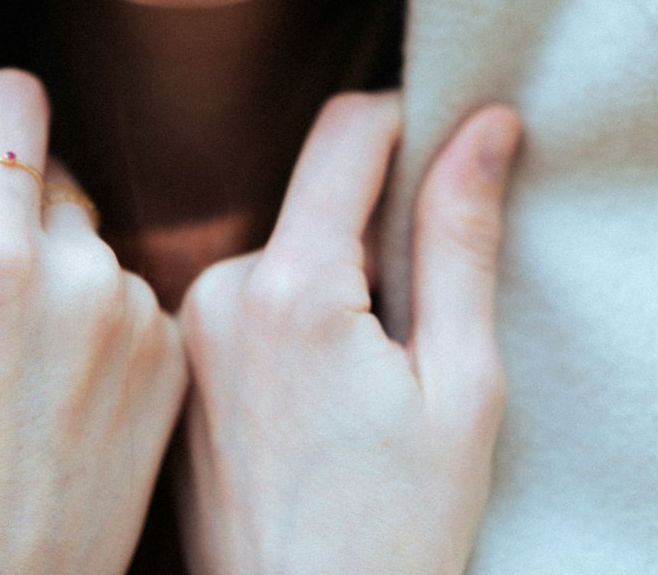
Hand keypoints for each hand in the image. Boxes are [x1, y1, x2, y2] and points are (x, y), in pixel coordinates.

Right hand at [0, 43, 186, 574]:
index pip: (13, 94)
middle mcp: (83, 269)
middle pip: (52, 170)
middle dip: (13, 210)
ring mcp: (141, 312)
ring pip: (92, 232)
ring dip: (61, 266)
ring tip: (22, 362)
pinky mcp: (178, 351)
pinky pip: (132, 287)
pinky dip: (102, 315)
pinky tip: (69, 388)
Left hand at [176, 91, 521, 574]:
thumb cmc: (394, 533)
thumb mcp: (461, 388)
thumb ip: (460, 241)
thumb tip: (482, 126)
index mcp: (292, 288)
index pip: (347, 133)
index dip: (409, 124)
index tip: (446, 158)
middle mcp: (218, 289)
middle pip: (316, 198)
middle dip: (375, 232)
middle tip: (411, 332)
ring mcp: (186, 325)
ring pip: (284, 247)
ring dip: (333, 282)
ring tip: (357, 386)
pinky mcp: (175, 358)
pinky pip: (246, 294)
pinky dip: (291, 316)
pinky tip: (310, 401)